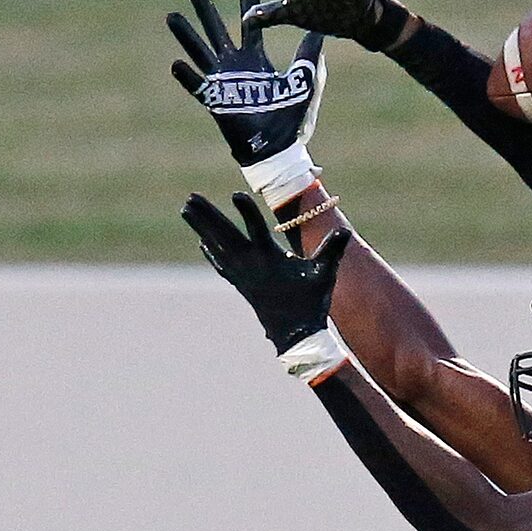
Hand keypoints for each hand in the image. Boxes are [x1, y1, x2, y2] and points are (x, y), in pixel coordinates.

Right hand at [168, 0, 324, 172]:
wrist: (279, 149)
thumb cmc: (291, 120)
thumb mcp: (304, 83)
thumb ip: (310, 57)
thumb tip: (322, 29)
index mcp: (256, 60)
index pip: (250, 25)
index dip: (248, 3)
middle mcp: (235, 65)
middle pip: (217, 30)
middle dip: (205, 8)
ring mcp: (222, 82)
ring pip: (199, 51)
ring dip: (186, 34)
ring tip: (172, 16)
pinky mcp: (214, 101)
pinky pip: (196, 86)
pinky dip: (187, 76)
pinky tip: (176, 63)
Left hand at [182, 191, 349, 352]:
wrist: (297, 335)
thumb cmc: (312, 302)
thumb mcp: (324, 275)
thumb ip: (332, 251)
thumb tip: (345, 232)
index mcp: (271, 258)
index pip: (256, 229)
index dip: (247, 211)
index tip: (236, 195)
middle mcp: (251, 264)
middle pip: (224, 234)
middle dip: (207, 215)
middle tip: (190, 197)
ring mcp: (243, 275)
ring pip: (216, 245)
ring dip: (200, 227)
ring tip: (185, 209)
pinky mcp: (241, 285)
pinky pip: (221, 265)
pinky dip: (210, 252)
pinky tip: (202, 242)